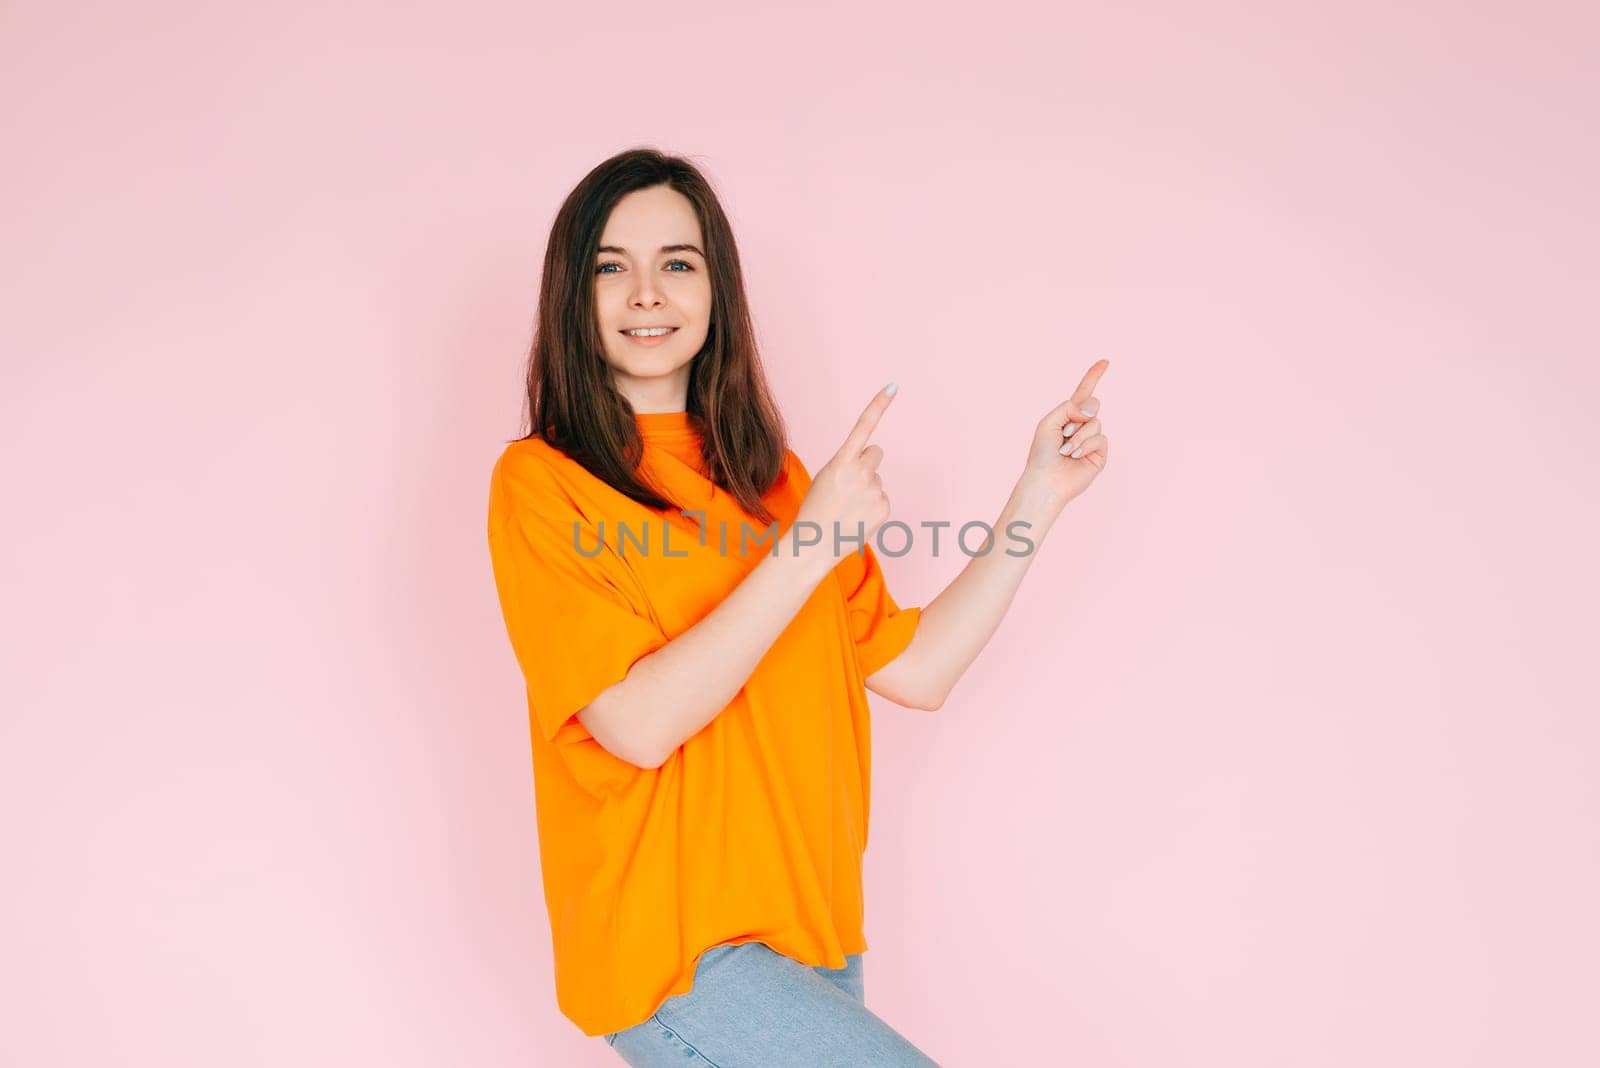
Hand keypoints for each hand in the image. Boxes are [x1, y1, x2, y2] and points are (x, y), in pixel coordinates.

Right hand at [793, 383, 897, 566]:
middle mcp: (861, 473)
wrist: (815, 544)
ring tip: (848, 507)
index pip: (863, 427)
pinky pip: (882, 498)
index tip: (893, 386)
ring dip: (867, 488)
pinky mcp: (885, 507)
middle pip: (876, 454)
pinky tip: (857, 517)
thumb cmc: (816, 509)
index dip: (878, 405)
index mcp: (841, 462)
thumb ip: (848, 464)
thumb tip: (871, 463)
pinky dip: (872, 506)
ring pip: (878, 479)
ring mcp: (875, 491)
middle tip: (850, 484)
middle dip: (867, 463)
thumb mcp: (825, 477)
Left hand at [1020, 359, 1111, 507]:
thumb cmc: (1042, 453)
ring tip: (1066, 450)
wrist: (1046, 479)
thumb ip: (1070, 407)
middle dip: (1080, 415)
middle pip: (1093, 404)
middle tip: (1065, 432)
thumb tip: (1092, 412)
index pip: (1083, 393)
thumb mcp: (1050, 421)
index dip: (1093, 377)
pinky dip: (1086, 445)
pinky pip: (1100, 438)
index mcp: (1068, 416)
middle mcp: (1082, 426)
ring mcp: (1092, 439)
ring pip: (1096, 423)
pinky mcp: (1100, 453)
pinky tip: (1075, 456)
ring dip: (1078, 435)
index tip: (1105, 362)